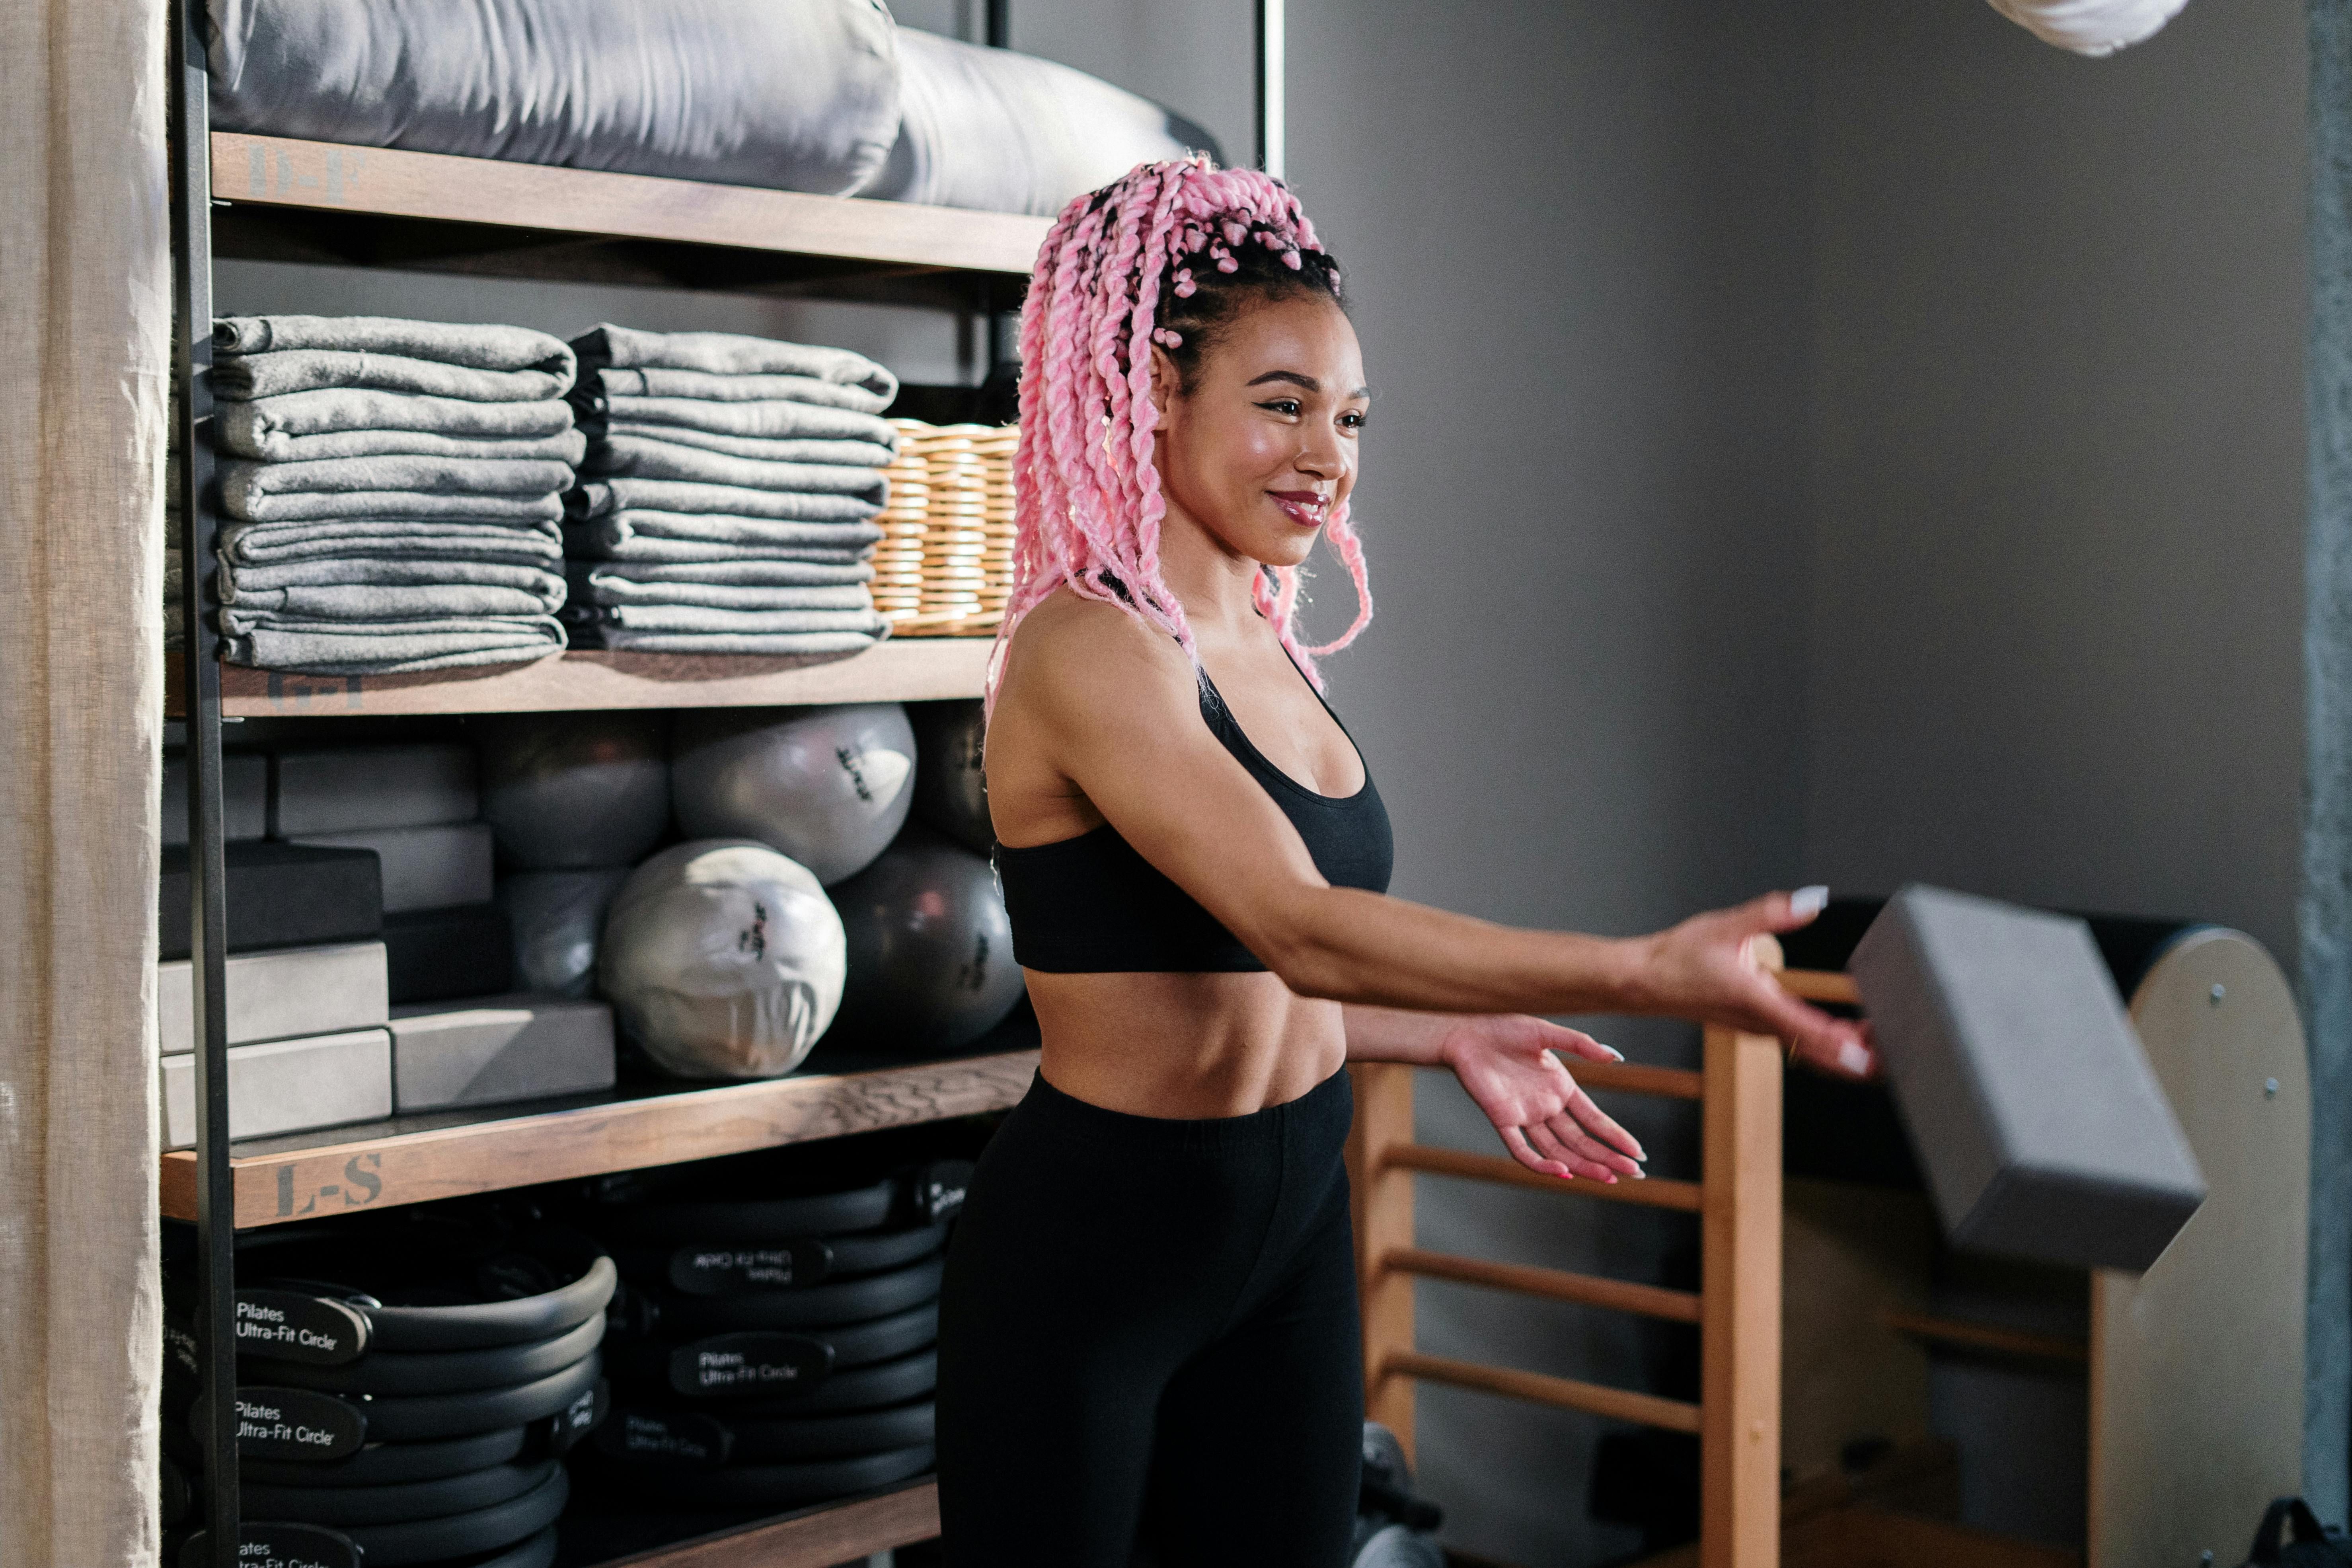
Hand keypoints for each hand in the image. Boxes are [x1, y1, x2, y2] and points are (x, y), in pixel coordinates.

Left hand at [1440, 1014, 1645, 1182]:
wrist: (1467, 1032)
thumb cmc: (1505, 1029)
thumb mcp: (1547, 1034)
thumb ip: (1581, 1045)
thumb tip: (1617, 1057)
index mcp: (1561, 1088)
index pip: (1595, 1119)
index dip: (1615, 1136)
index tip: (1638, 1153)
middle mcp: (1547, 1106)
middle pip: (1582, 1140)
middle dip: (1607, 1157)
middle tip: (1635, 1173)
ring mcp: (1525, 1116)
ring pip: (1558, 1149)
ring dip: (1583, 1165)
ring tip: (1608, 1177)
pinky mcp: (1502, 1120)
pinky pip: (1522, 1149)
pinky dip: (1541, 1163)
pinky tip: (1563, 1171)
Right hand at [1631, 886, 1874, 1078]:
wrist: (1644, 981)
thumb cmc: (1678, 957)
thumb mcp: (1725, 925)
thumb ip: (1772, 912)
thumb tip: (1811, 901)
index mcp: (1755, 1000)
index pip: (1806, 1029)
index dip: (1841, 1045)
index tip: (1871, 1055)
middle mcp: (1760, 1023)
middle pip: (1817, 1052)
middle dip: (1857, 1057)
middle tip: (1898, 1052)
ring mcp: (1758, 1028)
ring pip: (1810, 1051)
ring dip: (1846, 1051)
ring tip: (1884, 1044)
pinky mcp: (1756, 1025)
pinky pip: (1800, 1043)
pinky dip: (1827, 1045)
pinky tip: (1848, 1036)